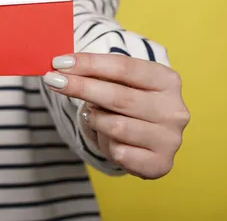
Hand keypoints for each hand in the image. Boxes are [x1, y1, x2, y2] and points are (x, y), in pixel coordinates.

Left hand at [44, 53, 189, 179]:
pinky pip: (120, 153)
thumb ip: (96, 72)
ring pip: (115, 126)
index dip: (89, 63)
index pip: (123, 67)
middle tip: (52, 80)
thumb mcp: (118, 82)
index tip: (59, 62)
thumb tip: (60, 66)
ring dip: (96, 120)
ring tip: (95, 116)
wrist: (147, 138)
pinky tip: (111, 139)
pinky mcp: (160, 163)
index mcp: (167, 80)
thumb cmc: (128, 102)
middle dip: (80, 87)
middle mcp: (173, 109)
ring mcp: (170, 139)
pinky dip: (107, 144)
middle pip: (118, 96)